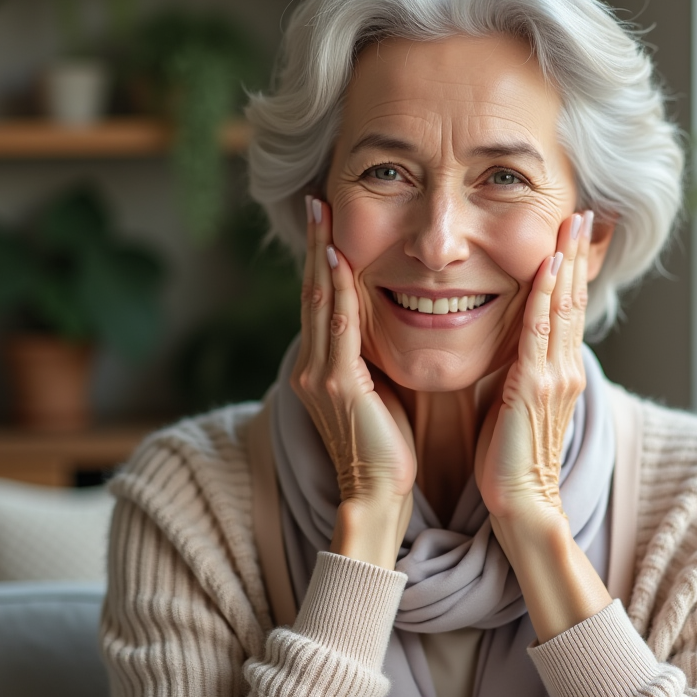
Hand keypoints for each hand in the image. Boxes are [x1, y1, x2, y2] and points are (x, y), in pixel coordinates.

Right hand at [292, 196, 415, 567]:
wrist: (377, 495)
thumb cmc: (385, 447)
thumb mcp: (375, 392)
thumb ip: (369, 357)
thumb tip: (383, 324)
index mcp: (322, 366)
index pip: (320, 301)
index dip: (322, 259)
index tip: (326, 221)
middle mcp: (314, 365)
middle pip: (312, 291)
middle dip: (314, 245)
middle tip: (315, 202)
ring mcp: (322, 375)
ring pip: (319, 301)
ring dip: (322, 254)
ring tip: (322, 216)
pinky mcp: (339, 386)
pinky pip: (339, 328)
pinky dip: (338, 291)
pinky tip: (340, 261)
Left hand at [474, 210, 594, 529]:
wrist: (522, 504)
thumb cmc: (511, 461)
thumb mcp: (518, 405)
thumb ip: (521, 372)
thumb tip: (513, 348)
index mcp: (560, 372)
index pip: (568, 311)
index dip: (572, 270)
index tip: (572, 234)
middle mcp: (564, 369)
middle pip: (574, 300)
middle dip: (577, 253)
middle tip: (582, 212)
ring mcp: (555, 377)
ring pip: (562, 307)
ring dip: (566, 261)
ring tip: (571, 223)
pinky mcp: (534, 388)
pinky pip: (539, 333)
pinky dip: (544, 296)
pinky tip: (547, 267)